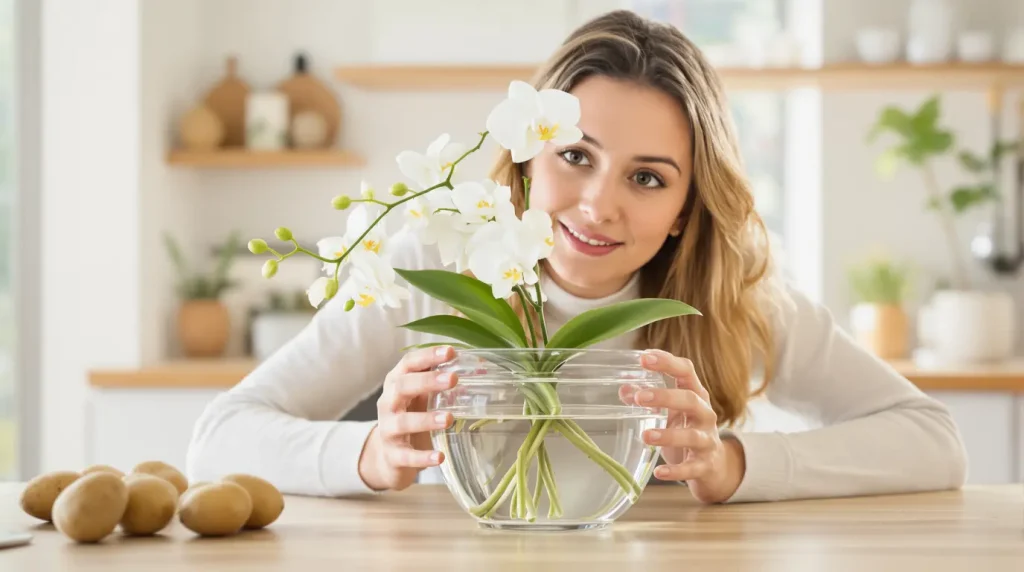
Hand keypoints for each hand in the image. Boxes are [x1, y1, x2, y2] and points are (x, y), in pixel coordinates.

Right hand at [358, 345, 456, 490]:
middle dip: (427, 381)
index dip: (428, 356)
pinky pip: (406, 456)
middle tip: (453, 379)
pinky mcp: (393, 455)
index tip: (450, 351)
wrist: (389, 455)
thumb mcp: (422, 397)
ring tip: (449, 418)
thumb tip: (481, 367)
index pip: (409, 363)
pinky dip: (423, 457)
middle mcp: (388, 403)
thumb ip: (442, 383)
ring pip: (403, 422)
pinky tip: (440, 457)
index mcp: (396, 383)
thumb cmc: (411, 416)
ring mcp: (388, 429)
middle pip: (402, 387)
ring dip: (426, 419)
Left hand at [633, 349, 745, 503]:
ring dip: (669, 435)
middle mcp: (704, 414)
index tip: (645, 357)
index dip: (667, 363)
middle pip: (690, 400)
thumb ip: (648, 400)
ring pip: (692, 435)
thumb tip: (624, 388)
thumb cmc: (687, 430)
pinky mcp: (705, 465)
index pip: (686, 371)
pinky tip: (659, 472)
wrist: (714, 466)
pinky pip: (692, 468)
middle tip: (640, 398)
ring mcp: (707, 440)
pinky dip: (676, 471)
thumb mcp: (670, 412)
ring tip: (646, 436)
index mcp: (695, 395)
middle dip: (665, 397)